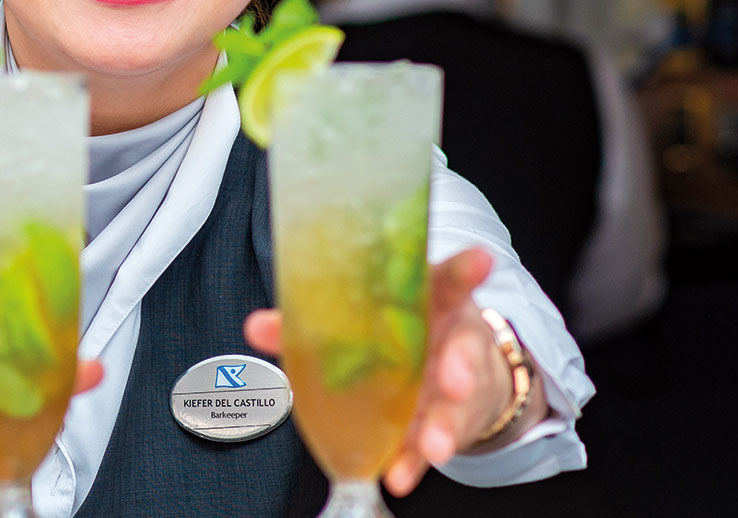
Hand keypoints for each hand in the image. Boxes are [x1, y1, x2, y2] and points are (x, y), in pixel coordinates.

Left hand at [244, 247, 517, 496]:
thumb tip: (256, 325)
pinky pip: (433, 441)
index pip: (454, 278)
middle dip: (459, 366)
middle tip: (455, 382)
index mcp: (434, 300)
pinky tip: (399, 475)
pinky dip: (413, 461)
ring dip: (442, 425)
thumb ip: (310, 322)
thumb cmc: (399, 335)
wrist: (450, 374)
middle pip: (463, 348)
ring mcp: (459, 383)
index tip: (481, 262)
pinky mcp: (451, 422)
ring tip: (432, 446)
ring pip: (456, 403)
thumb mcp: (366, 320)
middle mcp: (453, 339)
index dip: (467, 268)